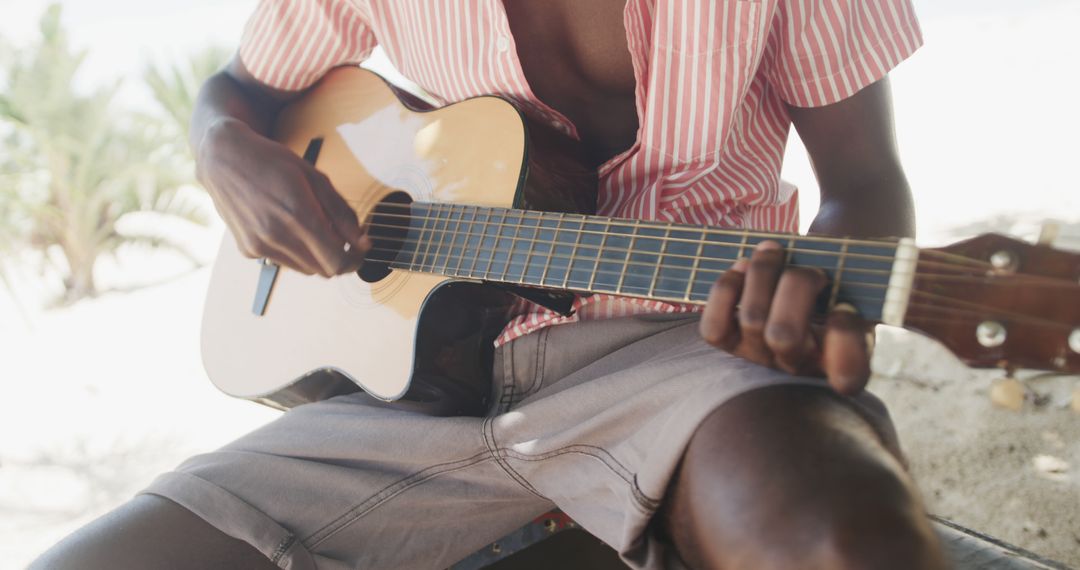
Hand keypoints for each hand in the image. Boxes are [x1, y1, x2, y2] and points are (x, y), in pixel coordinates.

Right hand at [197, 118, 369, 276]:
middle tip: (344, 242)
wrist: (223, 158)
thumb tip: (363, 241)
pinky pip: (284, 262)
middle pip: (324, 270)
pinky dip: (295, 252)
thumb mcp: (316, 178)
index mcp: (298, 214)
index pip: (337, 260)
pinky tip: (289, 228)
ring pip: (306, 269)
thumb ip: (342, 213)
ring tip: (315, 230)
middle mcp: (277, 235)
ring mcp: (260, 245)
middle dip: (339, 259)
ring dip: (317, 257)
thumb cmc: (272, 162)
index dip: (355, 260)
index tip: (361, 251)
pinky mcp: (248, 249)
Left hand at [699, 240, 872, 393]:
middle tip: (812, 269)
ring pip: (751, 319)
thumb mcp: (863, 286)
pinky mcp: (730, 343)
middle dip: (797, 285)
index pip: (847, 374)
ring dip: (763, 272)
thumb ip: (863, 285)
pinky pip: (713, 328)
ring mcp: (761, 356)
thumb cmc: (840, 283)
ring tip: (774, 251)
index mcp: (845, 362)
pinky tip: (742, 269)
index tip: (846, 307)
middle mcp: (800, 366)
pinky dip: (726, 289)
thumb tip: (842, 282)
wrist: (805, 285)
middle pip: (784, 335)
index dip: (844, 336)